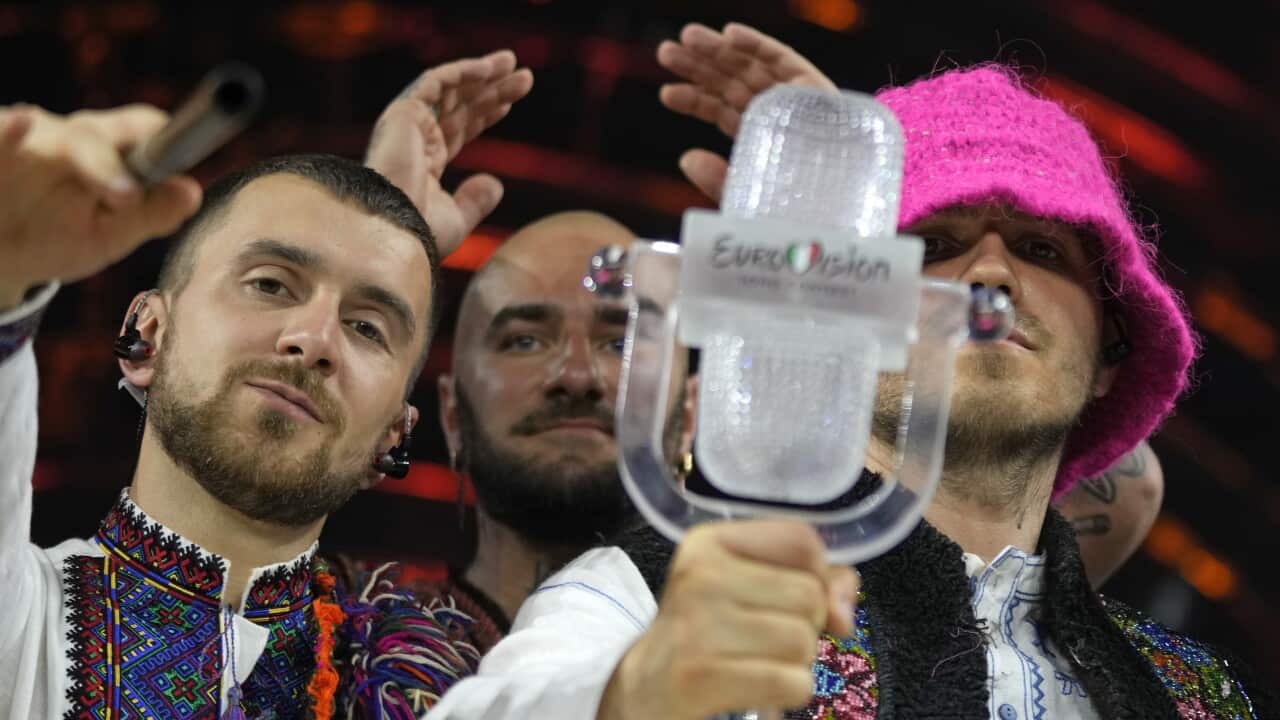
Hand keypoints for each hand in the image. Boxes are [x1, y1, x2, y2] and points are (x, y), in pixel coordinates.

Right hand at [0, 104, 201, 308]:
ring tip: (23, 123)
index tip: (173, 152)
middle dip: (104, 162)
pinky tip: (10, 126)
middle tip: (125, 197)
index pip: (138, 131)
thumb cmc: (55, 238)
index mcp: (105, 152)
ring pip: (32, 130)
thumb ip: (147, 216)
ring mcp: (18, 139)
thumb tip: (192, 192)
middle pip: (90, 137)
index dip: (155, 136)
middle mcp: (63, 136)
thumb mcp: (106, 237)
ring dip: (26, 131)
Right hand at [365, 50, 532, 256]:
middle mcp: (413, 140)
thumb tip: (496, 185)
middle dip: (491, 90)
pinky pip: (436, 81)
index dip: (484, 115)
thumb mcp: (455, 219)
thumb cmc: (417, 233)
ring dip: (482, 74)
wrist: (392, 229)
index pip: (457, 130)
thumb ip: (475, 201)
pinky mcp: (404, 112)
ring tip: (514, 63)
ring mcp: (406, 124)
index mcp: (422, 164)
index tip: (509, 104)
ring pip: (450, 89)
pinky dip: (462, 71)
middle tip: (523, 77)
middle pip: (459, 106)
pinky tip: (489, 69)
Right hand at [597, 520, 857, 719]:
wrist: (645, 689)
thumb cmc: (706, 633)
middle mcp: (700, 575)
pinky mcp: (701, 677)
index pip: (801, 540)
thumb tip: (844, 606)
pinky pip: (793, 682)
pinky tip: (757, 688)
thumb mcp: (747, 588)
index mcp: (709, 542)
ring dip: (795, 663)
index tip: (797, 600)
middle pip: (809, 595)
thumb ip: (807, 579)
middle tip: (763, 639)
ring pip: (803, 641)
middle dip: (804, 626)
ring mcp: (697, 626)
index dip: (820, 574)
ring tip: (756, 662)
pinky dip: (788, 692)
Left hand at [657, 22, 835, 202]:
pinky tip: (730, 34)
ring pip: (751, 67)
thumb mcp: (747, 200)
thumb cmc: (796, 218)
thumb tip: (686, 158)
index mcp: (759, 139)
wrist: (841, 218)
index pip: (721, 112)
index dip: (694, 100)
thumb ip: (716, 180)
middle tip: (666, 52)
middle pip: (731, 85)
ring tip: (687, 37)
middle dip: (699, 67)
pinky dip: (759, 45)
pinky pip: (784, 61)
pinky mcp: (817, 91)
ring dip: (719, 49)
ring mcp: (796, 101)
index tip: (666, 94)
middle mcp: (776, 115)